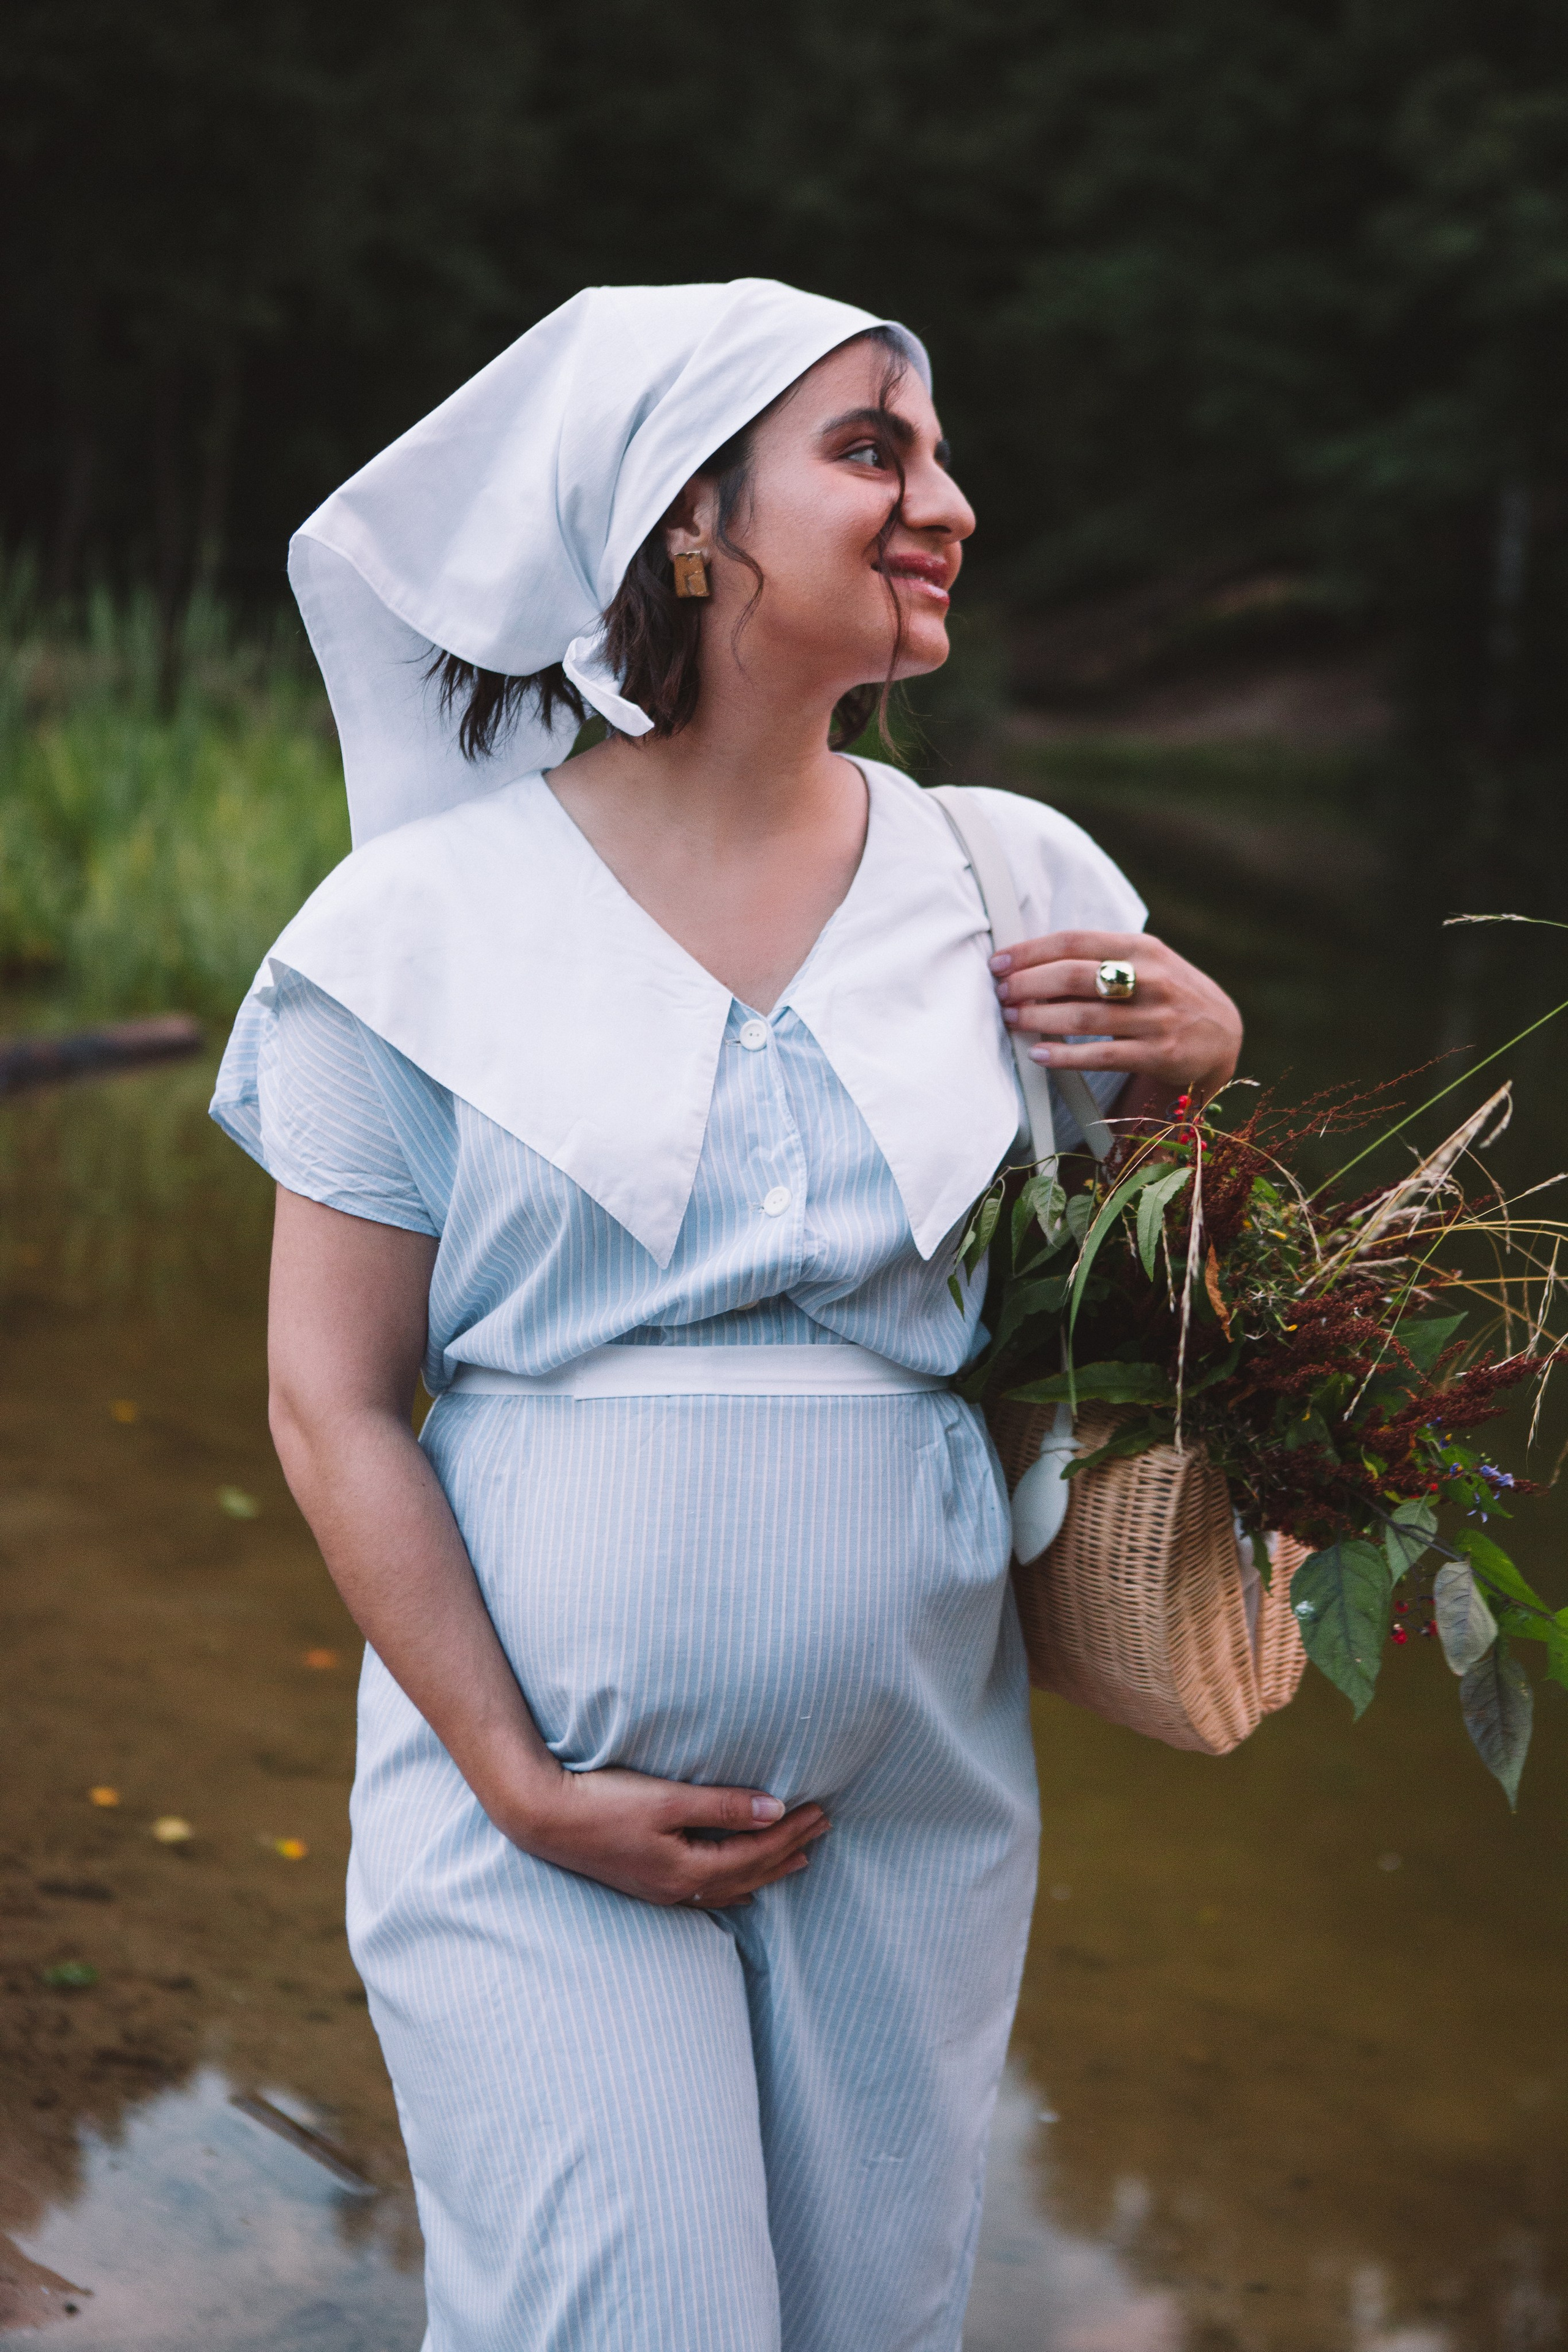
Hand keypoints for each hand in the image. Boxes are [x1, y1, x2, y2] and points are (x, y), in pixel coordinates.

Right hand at [504, 1764, 831, 1907]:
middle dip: (788, 1851)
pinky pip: (707, 1891)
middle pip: (749, 1873)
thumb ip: (722, 1806)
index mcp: (688, 1870)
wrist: (546, 1819)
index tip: (820, 1811)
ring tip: (798, 1859)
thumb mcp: (668, 1799)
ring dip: (766, 1869)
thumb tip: (774, 1810)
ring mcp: (662, 1890)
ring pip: (730, 1885)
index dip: (791, 1833)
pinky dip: (734, 1883)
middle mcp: (679, 1889)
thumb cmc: (604, 1803)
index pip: (756, 1854)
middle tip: (823, 1829)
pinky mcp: (649, 1883)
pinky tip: (741, 1884)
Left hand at [991, 929, 1241, 1103]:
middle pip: (1074, 975)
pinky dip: (1065, 1055)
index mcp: (1142, 948)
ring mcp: (1156, 1017)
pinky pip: (1102, 1055)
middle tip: (1002, 993)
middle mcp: (1151, 978)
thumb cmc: (1166, 995)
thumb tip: (1031, 967)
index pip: (1075, 941)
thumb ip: (1098, 961)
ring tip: (1012, 1019)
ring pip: (1084, 1016)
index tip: (999, 962)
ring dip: (1039, 1017)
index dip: (1031, 951)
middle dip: (1028, 984)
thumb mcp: (1144, 965)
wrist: (1221, 1035)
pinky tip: (1039, 1054)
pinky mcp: (1159, 1053)